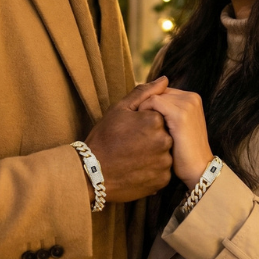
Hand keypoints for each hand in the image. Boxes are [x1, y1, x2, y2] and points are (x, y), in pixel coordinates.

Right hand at [84, 77, 173, 202]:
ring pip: (165, 152)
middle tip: (130, 144)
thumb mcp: (120, 109)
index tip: (130, 131)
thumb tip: (164, 79)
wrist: (93, 173)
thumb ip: (144, 92)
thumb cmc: (104, 137)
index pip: (159, 116)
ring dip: (153, 153)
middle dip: (150, 137)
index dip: (143, 122)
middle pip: (164, 134)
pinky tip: (137, 168)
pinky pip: (163, 170)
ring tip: (133, 157)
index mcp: (155, 120)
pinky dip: (153, 169)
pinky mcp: (162, 180)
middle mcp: (164, 140)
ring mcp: (164, 162)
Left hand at [139, 88, 212, 188]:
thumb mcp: (175, 128)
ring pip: (154, 96)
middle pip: (158, 92)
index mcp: (191, 99)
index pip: (162, 91)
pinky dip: (143, 111)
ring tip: (136, 124)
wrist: (199, 170)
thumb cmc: (183, 153)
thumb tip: (147, 105)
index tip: (137, 117)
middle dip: (144, 104)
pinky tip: (140, 126)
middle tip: (132, 121)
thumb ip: (166, 113)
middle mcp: (191, 98)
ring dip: (142, 108)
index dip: (148, 103)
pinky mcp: (180, 114)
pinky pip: (154, 102)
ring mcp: (187, 104)